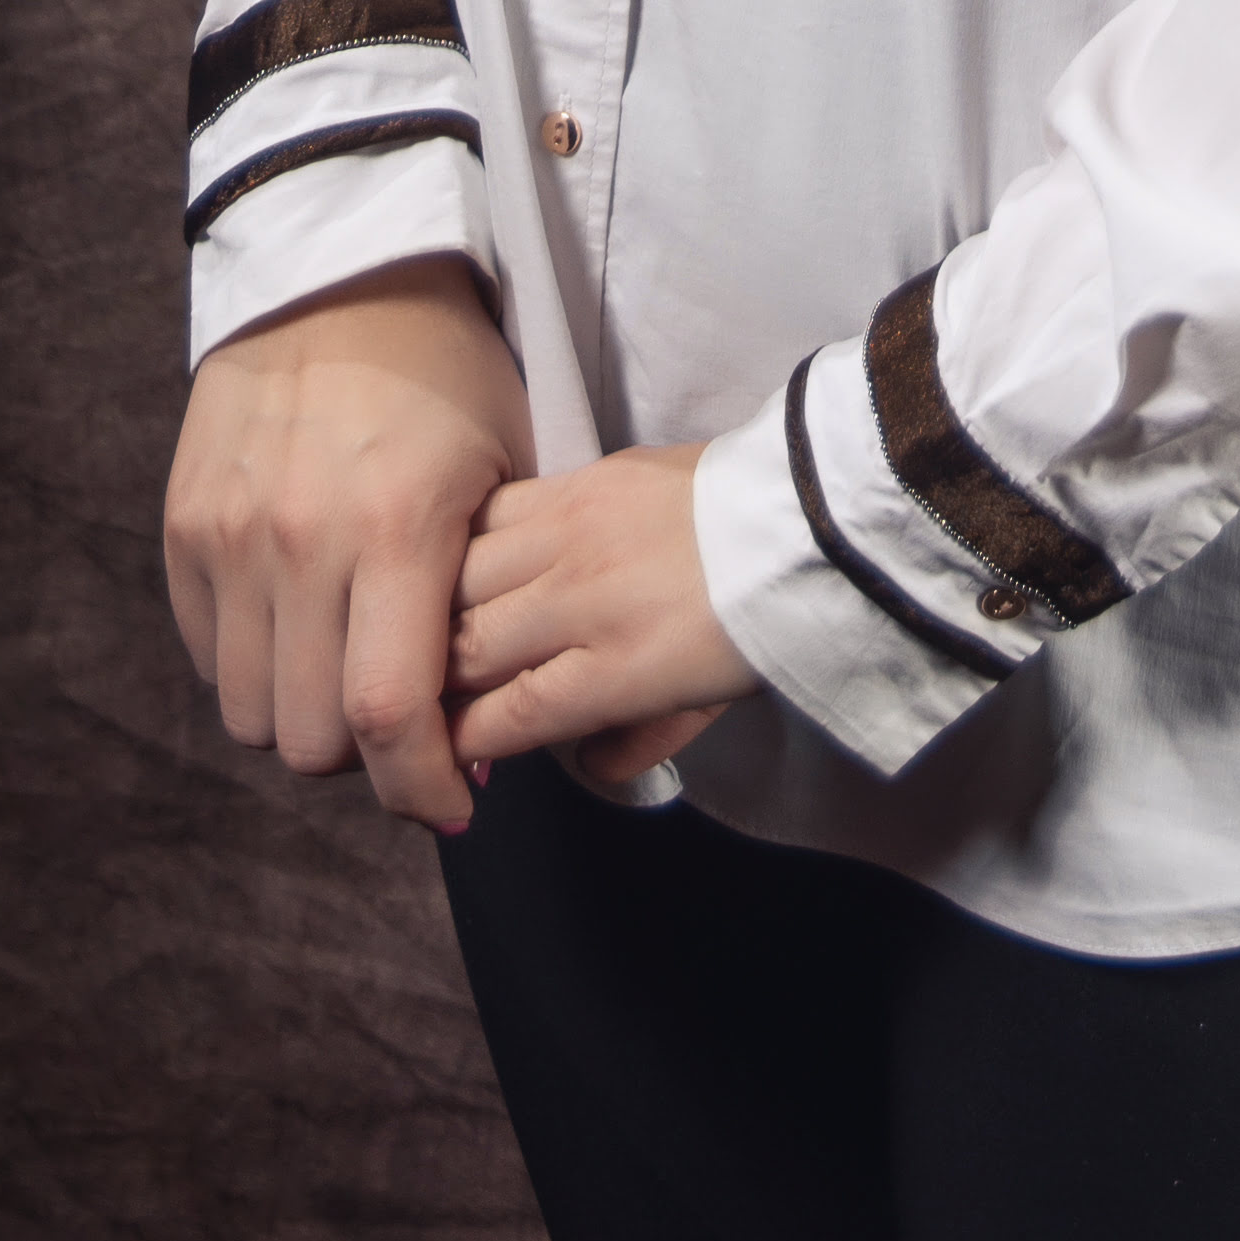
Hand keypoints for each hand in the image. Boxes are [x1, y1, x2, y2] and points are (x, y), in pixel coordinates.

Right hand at [163, 256, 531, 835]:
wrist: (341, 270)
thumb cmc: (448, 373)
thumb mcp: (504, 469)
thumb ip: (492, 599)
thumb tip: (481, 728)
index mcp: (398, 526)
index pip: (390, 716)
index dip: (422, 788)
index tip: (454, 806)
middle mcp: (302, 538)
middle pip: (313, 738)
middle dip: (369, 760)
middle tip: (405, 728)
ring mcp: (231, 533)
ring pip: (251, 712)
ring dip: (305, 719)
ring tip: (349, 676)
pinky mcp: (184, 525)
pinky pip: (206, 654)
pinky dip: (254, 668)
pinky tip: (301, 630)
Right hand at [447, 443, 756, 786]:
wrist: (808, 513)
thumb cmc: (761, 619)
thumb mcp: (706, 708)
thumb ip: (635, 744)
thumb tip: (580, 760)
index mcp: (618, 672)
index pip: (503, 719)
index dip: (457, 742)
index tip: (445, 748)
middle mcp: (582, 603)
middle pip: (466, 651)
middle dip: (438, 685)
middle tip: (431, 697)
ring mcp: (575, 534)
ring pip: (462, 578)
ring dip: (441, 615)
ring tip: (435, 633)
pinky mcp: (582, 480)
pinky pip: (494, 514)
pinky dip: (468, 547)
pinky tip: (460, 565)